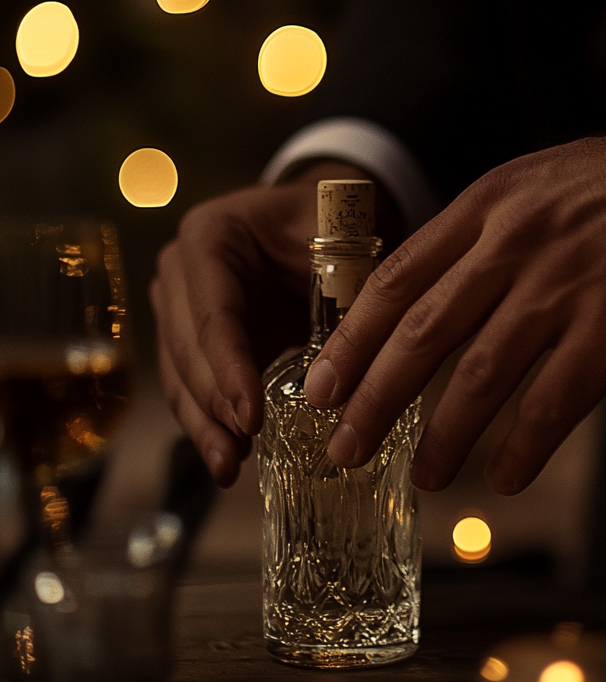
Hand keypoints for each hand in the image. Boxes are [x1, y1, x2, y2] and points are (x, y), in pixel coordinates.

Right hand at [149, 160, 366, 485]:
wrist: (323, 216)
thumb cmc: (333, 223)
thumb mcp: (341, 243)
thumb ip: (339, 293)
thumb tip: (348, 366)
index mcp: (210, 236)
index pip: (213, 313)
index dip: (228, 368)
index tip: (249, 415)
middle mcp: (181, 270)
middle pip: (188, 348)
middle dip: (213, 404)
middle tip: (238, 449)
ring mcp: (181, 305)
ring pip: (181, 373)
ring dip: (204, 423)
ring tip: (228, 466)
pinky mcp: (196, 337)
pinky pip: (195, 383)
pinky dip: (210, 420)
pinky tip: (227, 455)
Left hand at [304, 114, 605, 494]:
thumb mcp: (545, 182)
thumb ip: (493, 228)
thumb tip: (449, 282)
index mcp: (491, 206)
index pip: (398, 279)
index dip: (352, 338)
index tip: (322, 384)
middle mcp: (515, 246)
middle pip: (421, 334)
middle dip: (373, 399)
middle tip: (344, 448)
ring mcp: (563, 288)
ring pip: (477, 376)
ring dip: (442, 437)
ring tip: (422, 477)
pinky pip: (551, 404)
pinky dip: (520, 447)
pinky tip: (503, 477)